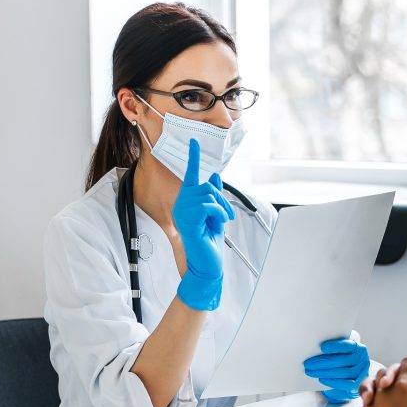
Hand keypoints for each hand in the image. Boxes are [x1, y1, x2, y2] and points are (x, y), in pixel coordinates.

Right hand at [172, 139, 234, 310]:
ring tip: (220, 222)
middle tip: (226, 215)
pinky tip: (216, 224)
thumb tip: (214, 176)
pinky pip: (209, 205)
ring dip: (222, 208)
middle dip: (222, 199)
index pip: (190, 176)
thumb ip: (213, 197)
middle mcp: (181, 204)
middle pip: (207, 185)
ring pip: (209, 194)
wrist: (206, 265)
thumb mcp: (215, 215)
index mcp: (186, 202)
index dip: (194, 157)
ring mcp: (182, 212)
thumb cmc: (209, 243)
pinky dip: (219, 214)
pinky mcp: (188, 220)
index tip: (194, 141)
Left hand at [304, 337, 370, 403]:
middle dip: (323, 362)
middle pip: (342, 360)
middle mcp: (363, 360)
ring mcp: (362, 374)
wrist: (345, 381)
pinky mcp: (358, 386)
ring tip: (310, 371)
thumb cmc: (339, 363)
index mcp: (359, 348)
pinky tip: (321, 379)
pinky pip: (345, 384)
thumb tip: (314, 347)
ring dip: (324, 372)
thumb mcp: (338, 353)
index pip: (348, 345)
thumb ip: (332, 349)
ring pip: (342, 372)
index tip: (322, 347)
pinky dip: (332, 381)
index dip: (336, 346)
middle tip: (308, 363)